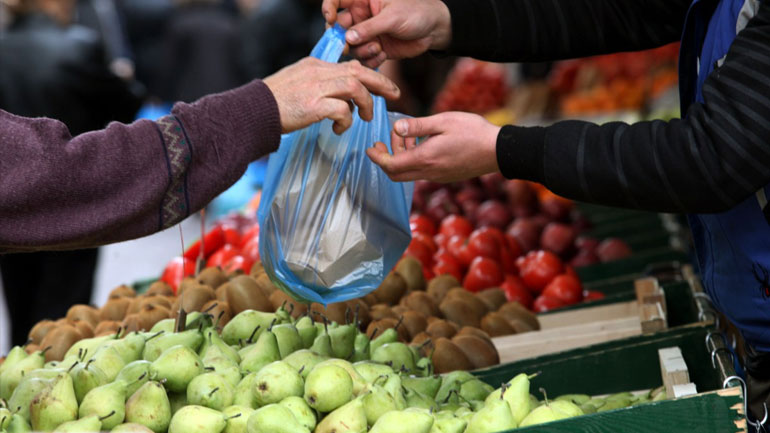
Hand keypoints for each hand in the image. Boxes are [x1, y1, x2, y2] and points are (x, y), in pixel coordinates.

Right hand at [264, 57, 399, 133]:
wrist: (252, 111)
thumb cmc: (274, 103)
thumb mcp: (298, 84)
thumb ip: (319, 85)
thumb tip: (341, 100)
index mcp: (316, 66)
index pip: (351, 66)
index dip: (371, 76)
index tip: (382, 87)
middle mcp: (318, 72)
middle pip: (359, 71)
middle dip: (381, 83)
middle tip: (395, 95)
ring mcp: (316, 88)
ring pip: (355, 88)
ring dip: (366, 104)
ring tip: (365, 118)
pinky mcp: (313, 105)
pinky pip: (342, 110)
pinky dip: (346, 121)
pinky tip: (339, 130)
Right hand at [322, 0, 451, 67]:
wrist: (434, 30)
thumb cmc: (416, 13)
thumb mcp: (392, 17)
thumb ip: (369, 27)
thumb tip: (347, 38)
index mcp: (363, 0)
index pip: (336, 1)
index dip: (328, 9)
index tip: (330, 20)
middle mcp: (361, 16)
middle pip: (339, 28)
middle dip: (342, 38)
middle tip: (348, 46)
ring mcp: (367, 34)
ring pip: (351, 46)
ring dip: (361, 50)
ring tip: (377, 48)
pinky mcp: (374, 48)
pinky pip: (363, 58)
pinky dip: (370, 60)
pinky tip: (383, 55)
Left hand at [367, 112, 501, 181]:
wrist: (498, 151)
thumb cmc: (473, 132)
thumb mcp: (443, 121)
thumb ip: (417, 126)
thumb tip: (396, 128)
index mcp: (425, 159)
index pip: (391, 165)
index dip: (377, 158)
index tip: (370, 148)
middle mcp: (429, 172)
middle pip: (396, 175)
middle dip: (385, 159)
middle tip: (384, 141)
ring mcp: (438, 177)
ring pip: (409, 173)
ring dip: (402, 157)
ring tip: (408, 136)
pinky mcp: (445, 176)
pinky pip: (422, 172)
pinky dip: (414, 160)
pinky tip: (423, 144)